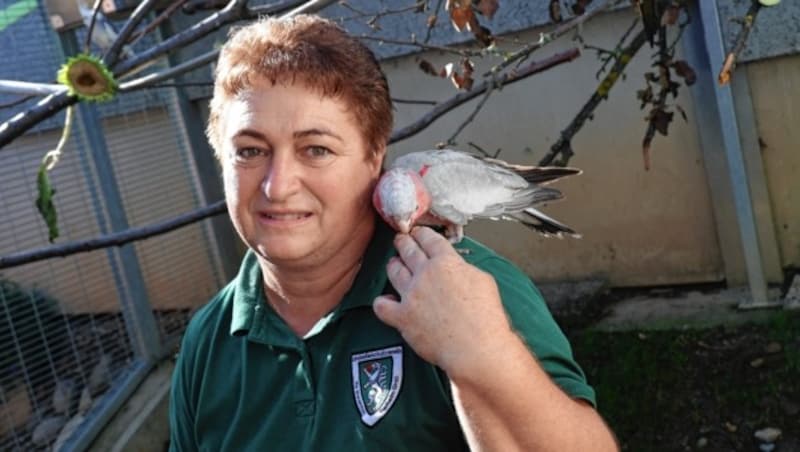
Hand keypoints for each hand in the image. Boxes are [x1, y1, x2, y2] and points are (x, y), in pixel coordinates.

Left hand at [373, 227, 515, 377]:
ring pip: (394, 271)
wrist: (476, 346)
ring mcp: (411, 295)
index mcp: (446, 262)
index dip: (421, 233)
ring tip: (394, 264)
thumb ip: (464, 269)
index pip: (428, 240)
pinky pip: (382, 305)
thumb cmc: (485, 317)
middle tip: (401, 240)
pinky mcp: (402, 317)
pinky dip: (382, 302)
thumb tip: (455, 269)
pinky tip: (386, 301)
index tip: (418, 232)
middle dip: (403, 242)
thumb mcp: (482, 280)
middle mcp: (425, 274)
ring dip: (393, 265)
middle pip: (407, 250)